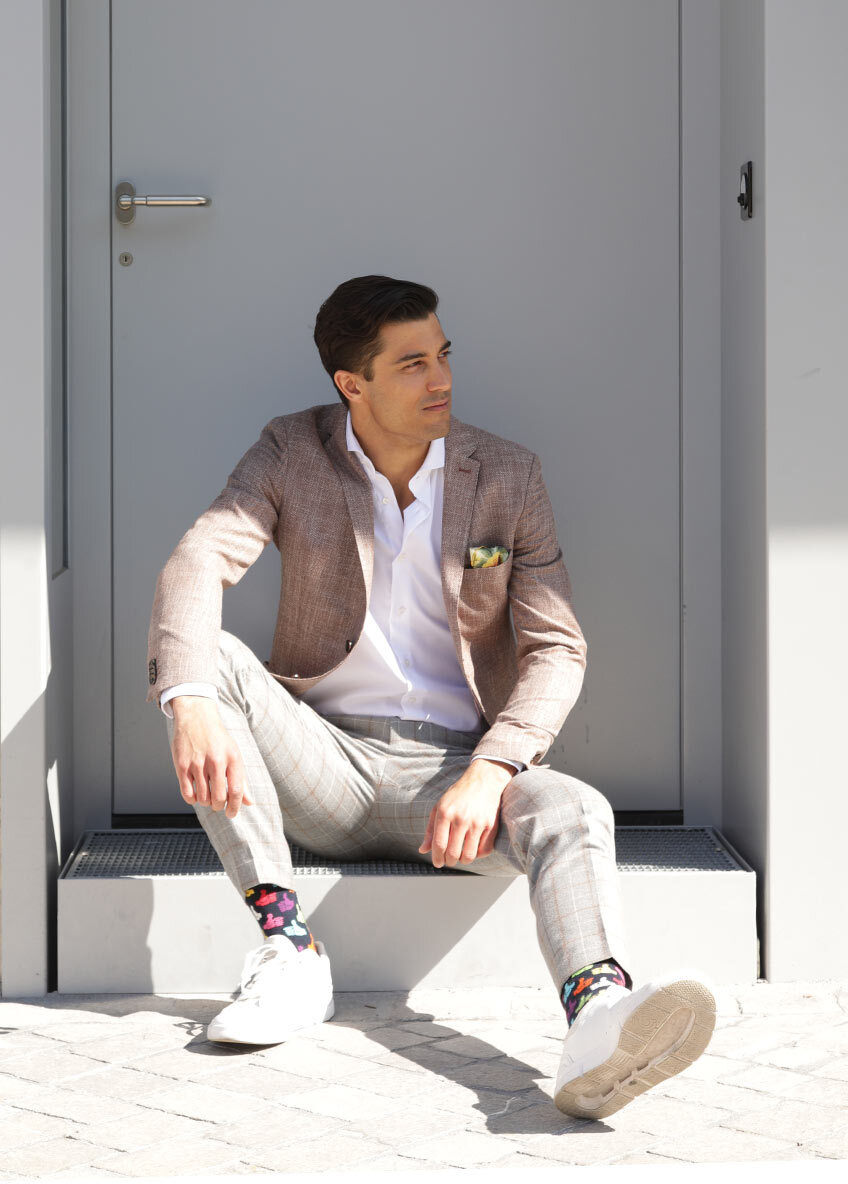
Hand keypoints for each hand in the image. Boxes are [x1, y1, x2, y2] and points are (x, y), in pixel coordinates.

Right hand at [170, 696, 252, 818]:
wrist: (197, 717)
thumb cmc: (218, 739)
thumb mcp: (234, 754)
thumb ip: (241, 780)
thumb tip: (250, 803)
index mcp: (233, 758)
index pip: (237, 791)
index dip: (235, 808)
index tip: (231, 814)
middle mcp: (216, 761)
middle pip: (219, 798)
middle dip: (219, 807)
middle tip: (217, 804)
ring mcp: (198, 763)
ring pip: (203, 798)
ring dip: (206, 803)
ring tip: (207, 797)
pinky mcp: (182, 765)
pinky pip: (187, 793)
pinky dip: (192, 800)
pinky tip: (195, 795)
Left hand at [418, 758, 514, 867]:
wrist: (484, 780)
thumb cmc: (458, 795)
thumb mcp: (440, 807)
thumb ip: (430, 829)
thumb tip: (422, 850)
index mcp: (445, 812)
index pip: (439, 844)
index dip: (437, 858)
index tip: (437, 863)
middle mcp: (461, 818)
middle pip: (453, 853)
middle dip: (449, 861)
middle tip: (449, 860)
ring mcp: (477, 822)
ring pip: (469, 855)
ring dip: (463, 861)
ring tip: (460, 856)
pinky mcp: (491, 825)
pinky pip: (484, 850)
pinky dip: (477, 854)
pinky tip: (473, 848)